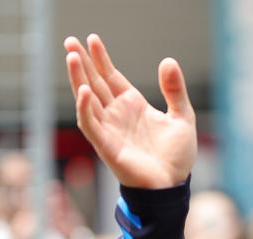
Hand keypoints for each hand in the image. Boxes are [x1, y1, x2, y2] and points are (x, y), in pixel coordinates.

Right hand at [64, 34, 195, 188]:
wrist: (171, 186)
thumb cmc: (176, 157)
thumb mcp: (182, 116)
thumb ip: (174, 90)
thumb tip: (168, 60)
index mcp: (132, 105)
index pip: (111, 76)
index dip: (101, 58)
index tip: (92, 39)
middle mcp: (117, 114)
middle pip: (94, 83)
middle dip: (82, 62)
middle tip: (70, 41)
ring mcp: (109, 129)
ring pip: (87, 100)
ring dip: (78, 79)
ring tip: (72, 57)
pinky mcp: (106, 145)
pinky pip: (90, 124)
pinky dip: (85, 108)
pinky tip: (84, 91)